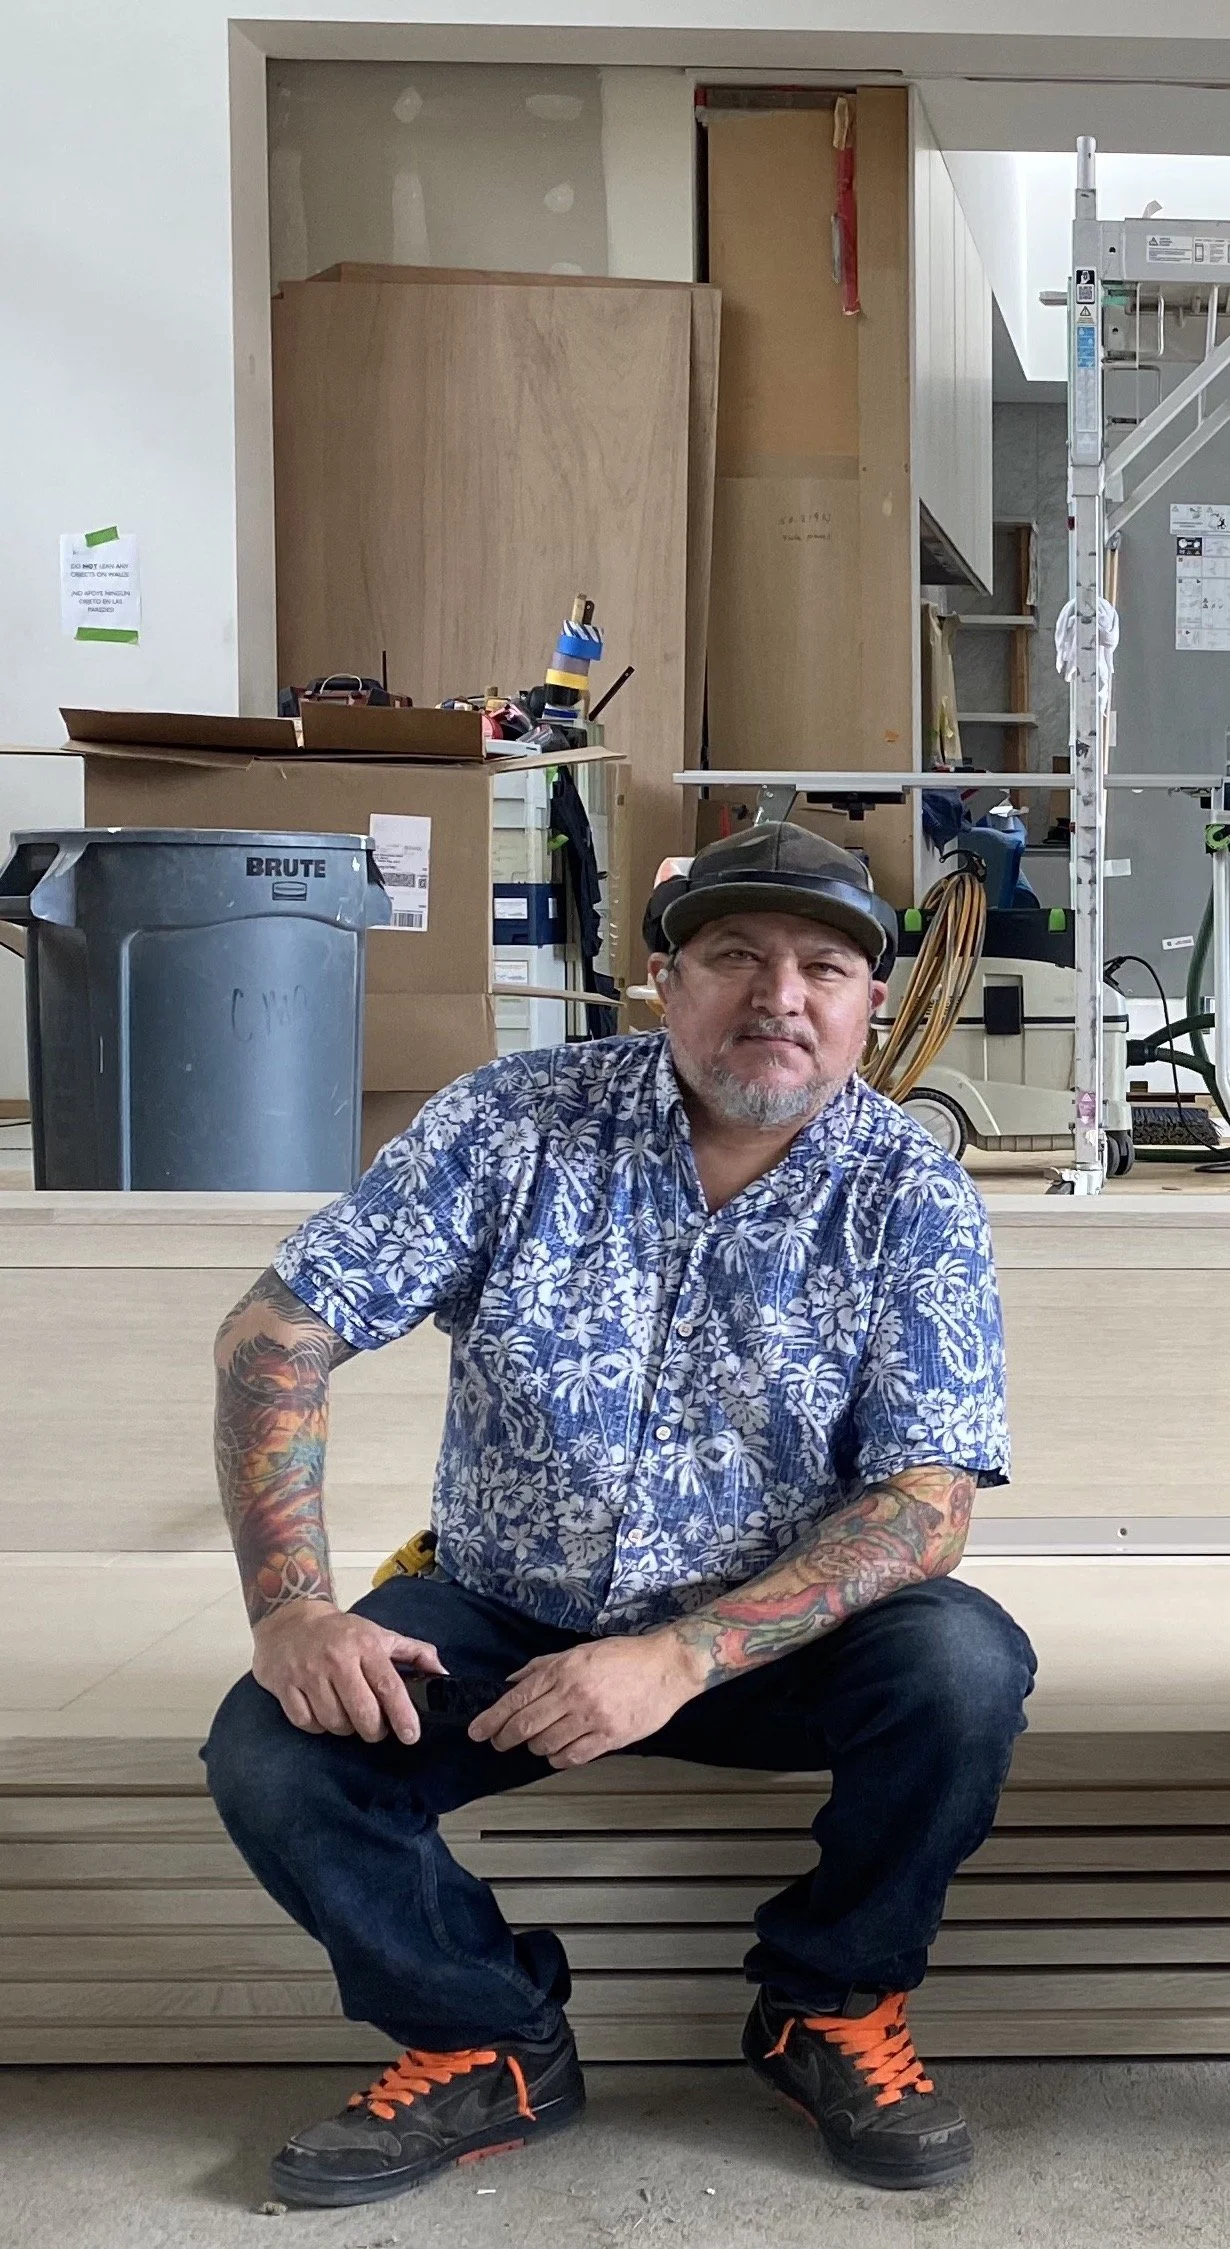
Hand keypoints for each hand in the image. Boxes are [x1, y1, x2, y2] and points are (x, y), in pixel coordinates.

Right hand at [252, 1600, 446, 1744]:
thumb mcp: (379, 1634)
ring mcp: (308, 1673)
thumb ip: (413, 1652)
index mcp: (365, 1645)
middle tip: (376, 1728)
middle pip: (362, 1712)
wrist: (289, 1619)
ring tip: (347, 1715)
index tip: (411, 1735)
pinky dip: (318, 1726)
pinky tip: (322, 1713)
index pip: (388, 1685)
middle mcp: (337, 1660)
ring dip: (345, 1728)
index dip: (402, 1714)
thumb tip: (442, 1673)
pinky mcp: (284, 1686)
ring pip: (334, 1722)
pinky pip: (307, 1723)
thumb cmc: (340, 1632)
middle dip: (374, 1730)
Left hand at [468, 1630, 702, 1768]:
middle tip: (499, 1743)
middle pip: (526, 1725)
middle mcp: (574, 1695)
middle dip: (505, 1737)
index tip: (477, 1732)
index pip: (518, 1699)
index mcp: (564, 1670)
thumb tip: (512, 1681)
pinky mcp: (610, 1738)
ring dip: (535, 1747)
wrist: (666, 1667)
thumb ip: (543, 1666)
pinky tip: (558, 1754)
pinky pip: (573, 1757)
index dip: (493, 1718)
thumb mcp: (579, 1651)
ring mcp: (592, 1718)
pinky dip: (559, 1759)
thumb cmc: (623, 1655)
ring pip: (547, 1744)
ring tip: (536, 1743)